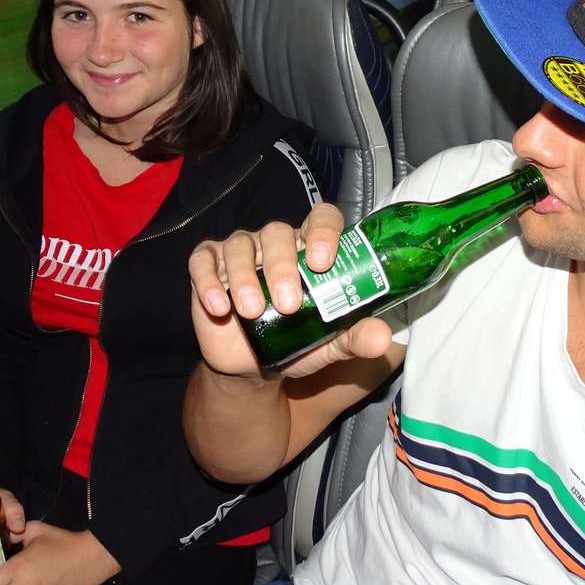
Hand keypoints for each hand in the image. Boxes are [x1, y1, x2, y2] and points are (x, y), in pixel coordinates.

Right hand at [188, 204, 393, 379]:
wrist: (253, 366)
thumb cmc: (296, 343)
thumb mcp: (327, 344)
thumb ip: (354, 337)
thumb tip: (381, 338)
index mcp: (310, 249)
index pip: (321, 218)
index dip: (323, 231)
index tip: (323, 261)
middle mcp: (276, 243)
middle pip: (278, 233)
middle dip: (282, 266)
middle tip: (288, 304)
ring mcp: (241, 252)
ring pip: (240, 246)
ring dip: (244, 277)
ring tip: (253, 312)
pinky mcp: (209, 266)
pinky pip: (203, 261)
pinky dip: (208, 281)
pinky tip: (219, 307)